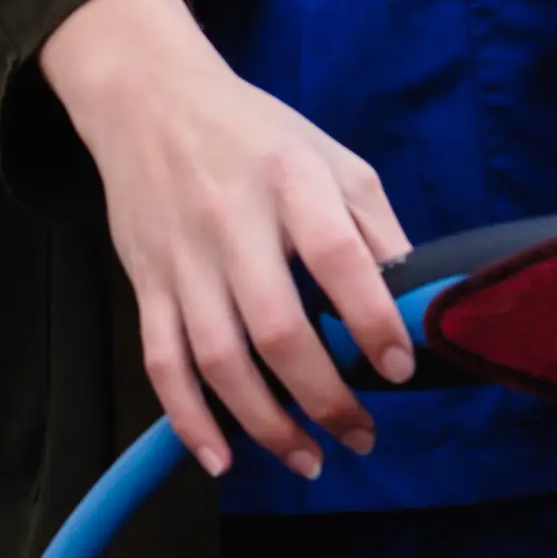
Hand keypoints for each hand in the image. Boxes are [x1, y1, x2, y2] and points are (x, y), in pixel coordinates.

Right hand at [38, 0, 414, 478]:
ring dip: (266, 423)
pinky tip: (221, 459)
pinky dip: (187, 418)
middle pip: (276, 328)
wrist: (146, 98)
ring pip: (218, 359)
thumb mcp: (330, 156)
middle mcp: (231, 222)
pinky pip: (161, 361)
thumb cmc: (253, 132)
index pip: (338, 258)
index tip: (397, 368)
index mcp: (290, 181)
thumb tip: (410, 302)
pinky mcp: (146, 281)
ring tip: (309, 459)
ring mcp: (182, 257)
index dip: (372, 320)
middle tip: (362, 436)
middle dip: (325, 398)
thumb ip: (372, 225)